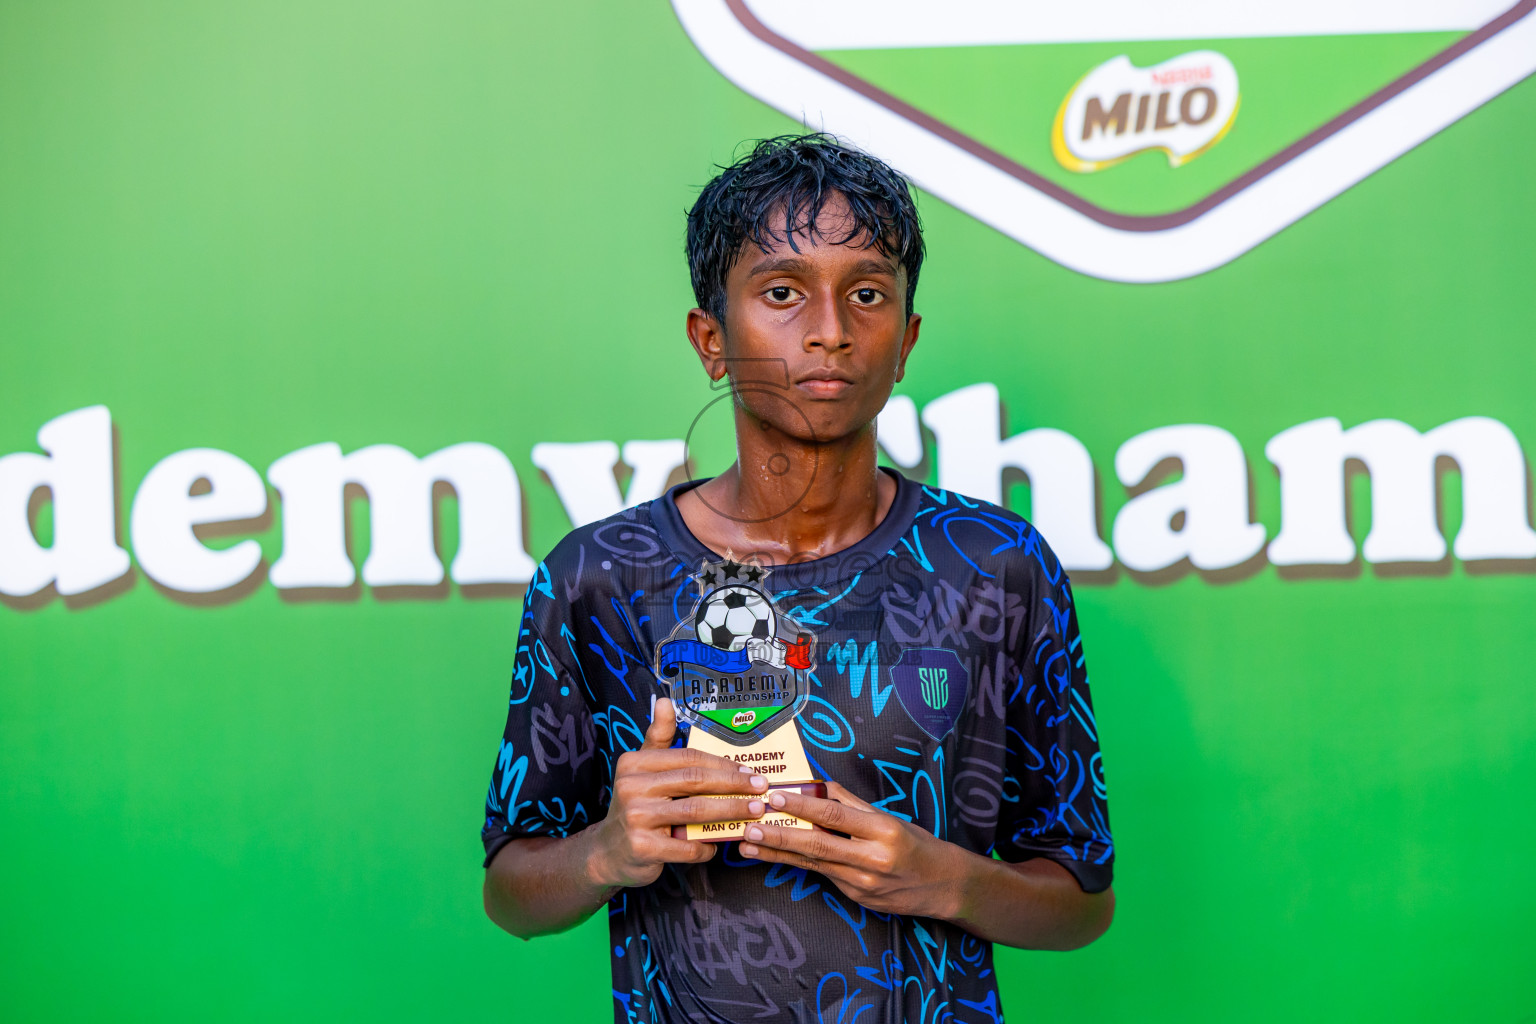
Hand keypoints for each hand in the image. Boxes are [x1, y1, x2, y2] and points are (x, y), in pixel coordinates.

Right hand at [586, 697, 768, 888]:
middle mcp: (631, 787)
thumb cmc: (636, 805)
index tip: (749, 771)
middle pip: (695, 781)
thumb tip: (664, 701)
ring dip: (731, 811)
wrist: (608, 852)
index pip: (688, 758)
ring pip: (696, 811)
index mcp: (635, 763)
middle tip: (761, 789)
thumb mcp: (642, 769)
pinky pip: (687, 847)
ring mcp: (636, 818)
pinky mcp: (642, 847)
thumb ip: (658, 737)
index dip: (723, 764)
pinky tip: (717, 844)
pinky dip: (707, 846)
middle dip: (734, 785)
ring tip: (754, 813)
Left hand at [737, 781, 968, 918]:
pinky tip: (773, 857)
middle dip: (780, 835)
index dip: (803, 806)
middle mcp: (873, 859)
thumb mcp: (890, 818)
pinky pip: (822, 876)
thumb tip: (819, 786)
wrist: (943, 886)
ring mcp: (863, 883)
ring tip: (748, 845)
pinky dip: (796, 865)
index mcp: (883, 831)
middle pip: (819, 844)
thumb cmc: (916, 845)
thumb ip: (853, 804)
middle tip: (750, 825)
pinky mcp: (857, 898)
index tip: (775, 797)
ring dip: (777, 854)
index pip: (835, 815)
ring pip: (813, 864)